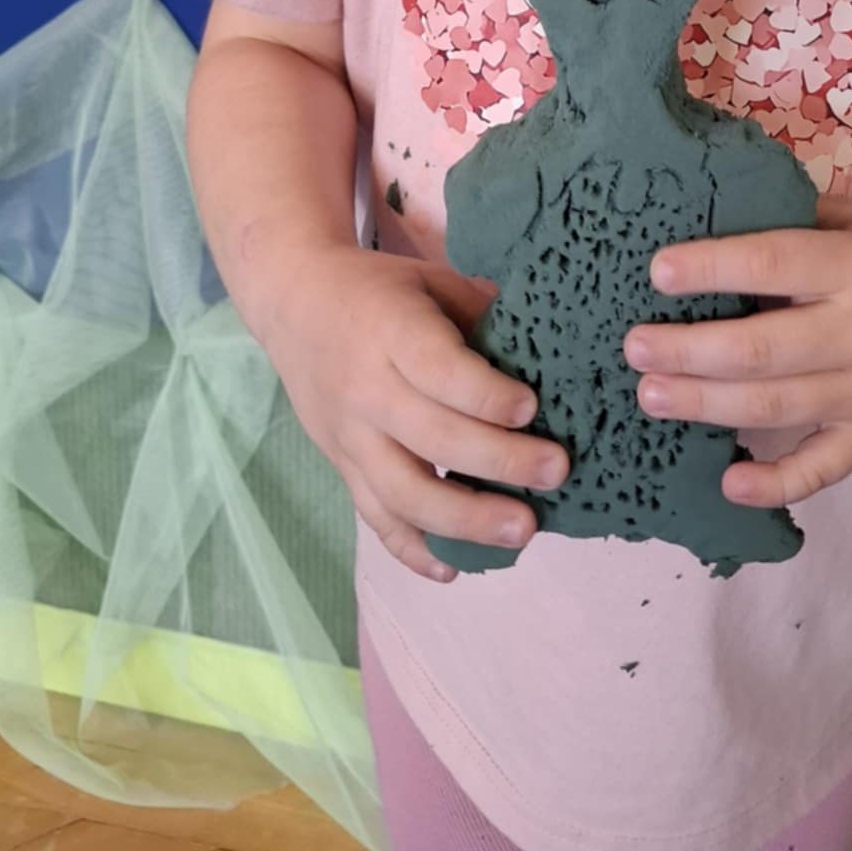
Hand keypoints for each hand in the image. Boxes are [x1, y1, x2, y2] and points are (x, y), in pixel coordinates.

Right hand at [261, 246, 568, 583]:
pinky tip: (454, 570)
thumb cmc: (379, 289)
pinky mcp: (342, 467)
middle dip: (500, 461)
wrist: (295, 301)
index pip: (440, 372)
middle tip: (556, 472)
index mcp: (391, 332)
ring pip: (403, 492)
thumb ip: (482, 312)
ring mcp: (350, 436)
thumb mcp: (431, 280)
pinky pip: (375, 517)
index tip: (533, 409)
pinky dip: (412, 550)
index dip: (487, 396)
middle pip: (431, 438)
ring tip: (522, 532)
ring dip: (465, 521)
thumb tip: (551, 346)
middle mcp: (366, 389)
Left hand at [621, 195, 851, 509]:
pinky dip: (777, 484)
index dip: (713, 268)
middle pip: (763, 349)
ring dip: (707, 406)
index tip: (657, 271)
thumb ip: (787, 218)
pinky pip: (823, 469)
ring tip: (650, 395)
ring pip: (777, 407)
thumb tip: (699, 212)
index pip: (774, 263)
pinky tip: (728, 483)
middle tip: (634, 346)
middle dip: (691, 350)